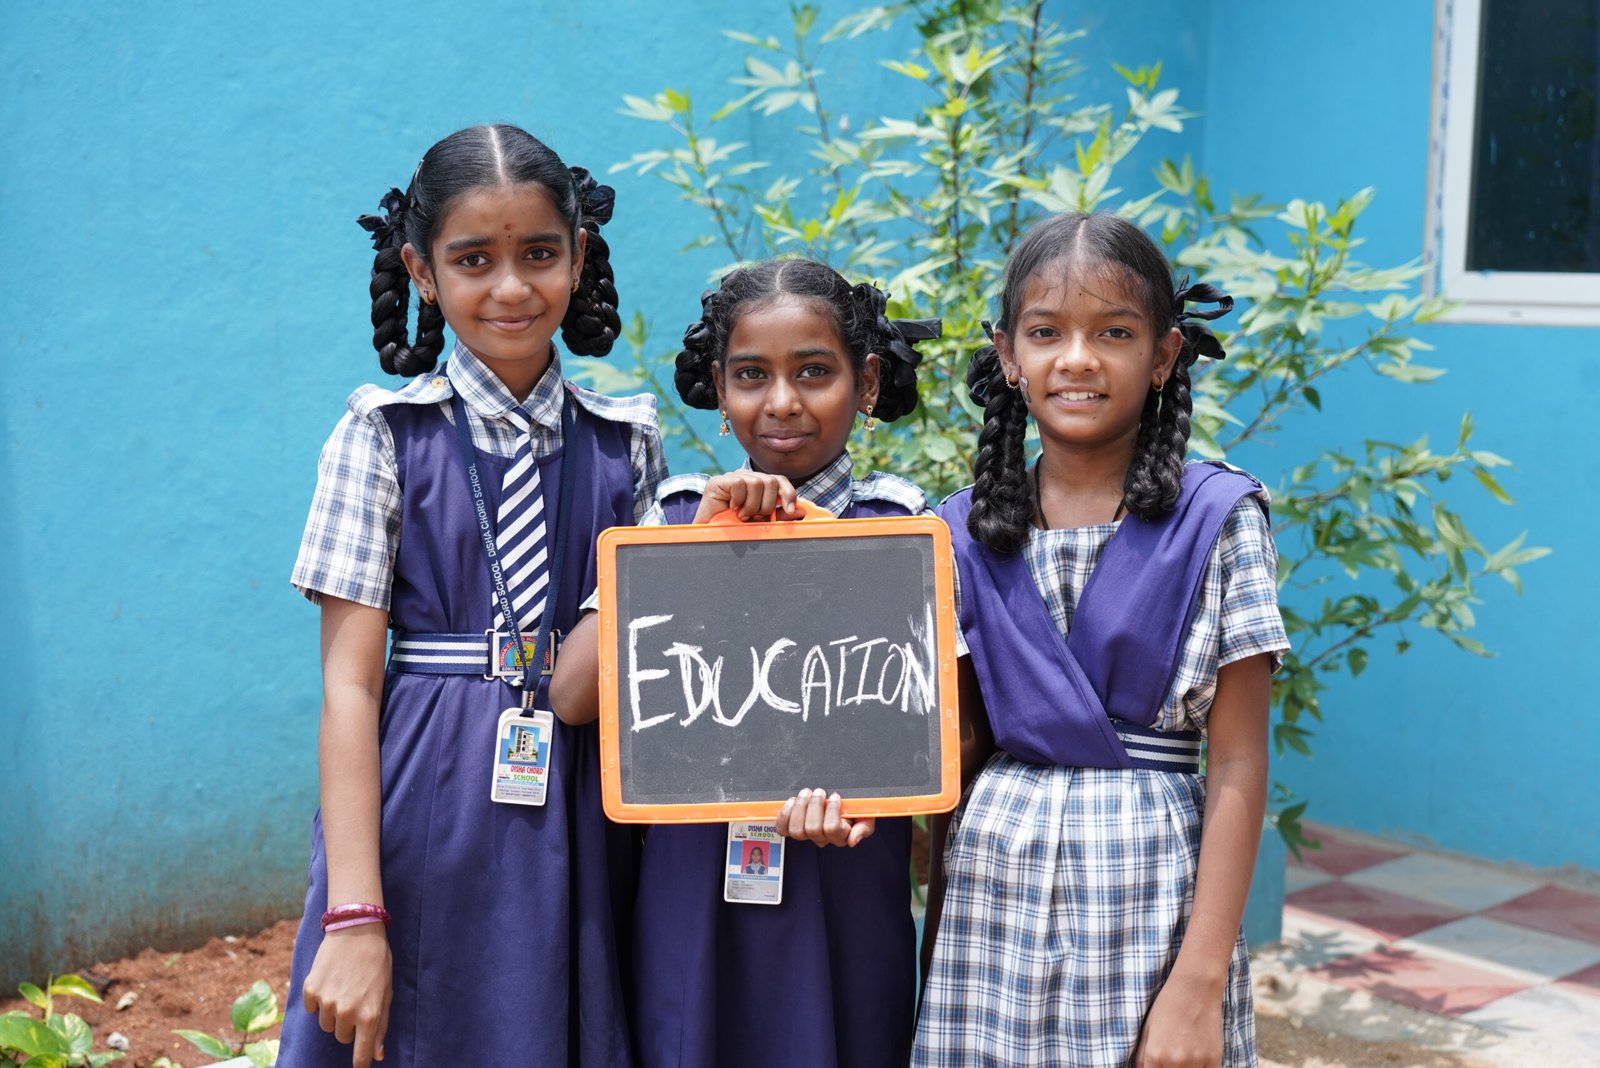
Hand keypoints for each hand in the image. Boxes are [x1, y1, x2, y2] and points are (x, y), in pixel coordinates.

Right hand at [301, 924, 392, 1066]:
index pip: (361, 1054)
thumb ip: (382, 1026)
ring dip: (334, 1012)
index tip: (359, 1067)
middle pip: (342, 1037)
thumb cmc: (377, 962)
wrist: (356, 931)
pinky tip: (330, 980)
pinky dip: (319, 998)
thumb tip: (377, 1055)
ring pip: (326, 1024)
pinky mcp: (311, 990)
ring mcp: (327, 1002)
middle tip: (355, 1000)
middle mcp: (346, 1012)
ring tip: (344, 987)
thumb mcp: (386, 993)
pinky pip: (312, 1008)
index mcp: (369, 1015)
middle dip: (348, 1025)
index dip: (360, 1063)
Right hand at [692, 471, 800, 522]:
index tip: (790, 509)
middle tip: (754, 517)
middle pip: (771, 481)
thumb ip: (780, 516)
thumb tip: (801, 510)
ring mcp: (733, 477)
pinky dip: (738, 499)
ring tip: (742, 516)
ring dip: (752, 505)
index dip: (788, 493)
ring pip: (757, 482)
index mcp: (759, 486)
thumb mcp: (762, 523)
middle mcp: (747, 478)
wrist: (709, 535)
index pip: (780, 480)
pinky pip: (739, 484)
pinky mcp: (719, 481)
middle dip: (766, 505)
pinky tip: (731, 508)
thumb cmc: (735, 530)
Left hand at [775, 787, 875, 847]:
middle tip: (819, 792)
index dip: (833, 811)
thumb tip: (853, 840)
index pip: (833, 829)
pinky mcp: (792, 828)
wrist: (840, 798)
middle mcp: (823, 838)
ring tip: (806, 793)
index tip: (836, 796)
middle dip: (814, 806)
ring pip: (797, 831)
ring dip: (800, 808)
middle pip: (813, 830)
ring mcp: (806, 834)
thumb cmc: (853, 807)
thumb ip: (864, 827)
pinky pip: (783, 828)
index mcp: (841, 835)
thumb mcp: (866, 814)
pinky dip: (785, 815)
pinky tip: (792, 802)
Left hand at [1134, 971, 1223, 1066]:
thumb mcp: (1147, 1029)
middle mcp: (1175, 1063)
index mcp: (1155, 1055)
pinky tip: (1195, 1061)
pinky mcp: (1214, 1059)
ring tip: (1182, 1059)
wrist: (1195, 989)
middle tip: (1169, 1059)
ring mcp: (1197, 1062)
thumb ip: (1142, 1056)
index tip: (1156, 1064)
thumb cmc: (1168, 1005)